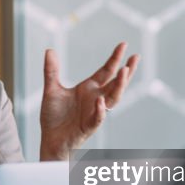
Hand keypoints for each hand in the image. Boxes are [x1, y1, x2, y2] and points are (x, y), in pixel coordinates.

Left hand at [39, 42, 138, 159]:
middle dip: (126, 71)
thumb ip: (51, 71)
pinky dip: (99, 110)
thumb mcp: (51, 90)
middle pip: (116, 84)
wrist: (50, 139)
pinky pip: (97, 118)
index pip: (106, 71)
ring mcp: (94, 112)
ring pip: (112, 99)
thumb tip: (49, 50)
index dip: (115, 58)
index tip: (124, 45)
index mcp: (89, 89)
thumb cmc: (54, 117)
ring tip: (124, 72)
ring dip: (118, 87)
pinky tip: (100, 101)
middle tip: (135, 58)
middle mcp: (95, 99)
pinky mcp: (87, 127)